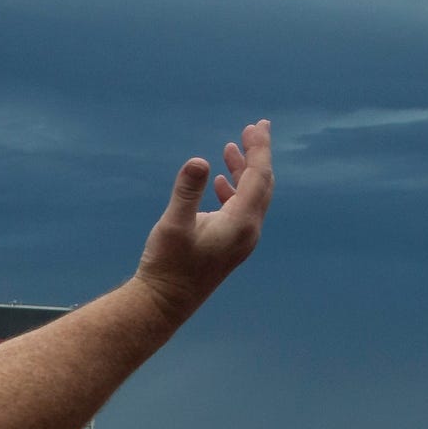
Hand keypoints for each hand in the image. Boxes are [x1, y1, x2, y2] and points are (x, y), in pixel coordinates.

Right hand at [134, 120, 273, 321]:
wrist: (164, 303)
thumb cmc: (167, 265)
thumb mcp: (173, 225)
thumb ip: (187, 191)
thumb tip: (199, 161)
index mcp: (241, 223)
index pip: (258, 177)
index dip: (259, 149)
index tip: (257, 125)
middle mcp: (248, 231)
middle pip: (262, 184)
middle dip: (258, 155)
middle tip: (253, 129)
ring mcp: (241, 240)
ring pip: (252, 197)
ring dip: (245, 171)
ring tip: (232, 148)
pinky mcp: (230, 245)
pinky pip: (242, 209)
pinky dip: (235, 189)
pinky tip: (222, 182)